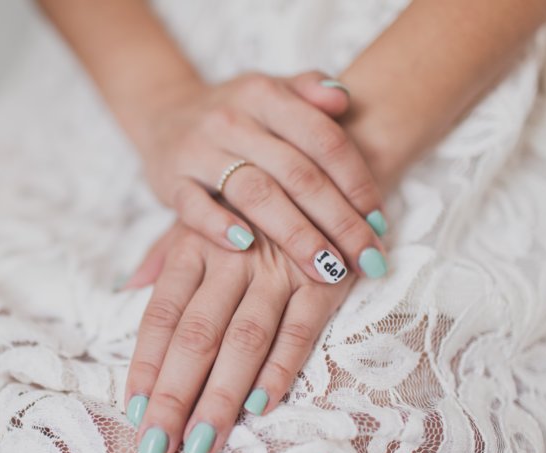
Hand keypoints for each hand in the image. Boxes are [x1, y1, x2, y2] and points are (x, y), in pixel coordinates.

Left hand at [123, 222, 351, 452]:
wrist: (325, 173)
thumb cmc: (251, 210)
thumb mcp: (203, 219)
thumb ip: (163, 255)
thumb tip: (125, 289)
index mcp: (195, 245)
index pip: (162, 313)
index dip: (146, 364)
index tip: (133, 410)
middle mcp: (233, 256)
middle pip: (197, 334)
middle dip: (175, 394)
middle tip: (157, 444)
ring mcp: (280, 268)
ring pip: (245, 339)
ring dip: (222, 394)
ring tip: (202, 441)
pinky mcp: (325, 280)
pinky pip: (300, 330)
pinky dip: (280, 369)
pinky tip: (259, 407)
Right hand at [135, 71, 388, 283]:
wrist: (164, 115)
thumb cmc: (235, 113)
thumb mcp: (271, 91)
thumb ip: (309, 90)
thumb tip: (344, 99)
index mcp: (264, 95)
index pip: (323, 140)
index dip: (357, 183)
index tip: (381, 224)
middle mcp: (232, 119)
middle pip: (297, 173)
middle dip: (339, 221)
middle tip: (368, 260)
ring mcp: (198, 150)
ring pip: (254, 193)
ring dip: (295, 234)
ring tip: (327, 269)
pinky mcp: (170, 180)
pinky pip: (193, 207)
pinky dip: (218, 226)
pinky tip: (246, 248)